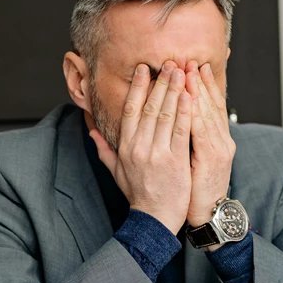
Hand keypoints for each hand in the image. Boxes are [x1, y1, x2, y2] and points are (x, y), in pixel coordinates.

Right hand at [90, 61, 191, 234]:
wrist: (154, 219)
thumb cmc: (138, 195)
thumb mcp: (116, 172)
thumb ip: (104, 149)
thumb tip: (91, 131)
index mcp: (125, 147)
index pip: (130, 110)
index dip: (137, 87)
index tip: (144, 69)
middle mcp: (139, 147)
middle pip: (149, 107)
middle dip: (160, 82)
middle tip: (168, 62)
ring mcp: (157, 154)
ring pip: (166, 115)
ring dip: (174, 91)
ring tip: (182, 72)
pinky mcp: (175, 161)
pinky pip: (181, 131)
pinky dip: (185, 112)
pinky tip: (190, 96)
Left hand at [184, 61, 235, 235]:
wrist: (208, 213)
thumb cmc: (196, 188)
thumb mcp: (194, 160)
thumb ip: (187, 139)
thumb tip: (178, 121)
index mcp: (216, 139)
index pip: (210, 106)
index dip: (203, 85)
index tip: (194, 66)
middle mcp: (221, 140)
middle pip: (210, 104)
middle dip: (198, 81)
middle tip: (189, 60)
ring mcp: (219, 148)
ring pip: (207, 113)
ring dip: (197, 90)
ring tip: (188, 71)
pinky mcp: (212, 158)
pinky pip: (202, 131)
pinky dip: (195, 113)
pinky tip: (188, 99)